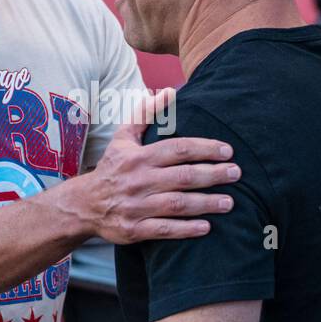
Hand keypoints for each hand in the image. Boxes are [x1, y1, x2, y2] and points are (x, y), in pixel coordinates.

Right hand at [73, 88, 240, 243]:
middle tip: (236, 173)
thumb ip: (145, 114)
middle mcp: (138, 180)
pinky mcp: (133, 229)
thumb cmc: (112, 169)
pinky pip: (163, 230)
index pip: (177, 149)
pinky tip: (206, 227)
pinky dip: (185, 229)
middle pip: (181, 176)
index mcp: (138, 157)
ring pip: (176, 204)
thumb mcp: (123, 138)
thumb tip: (169, 91)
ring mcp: (135, 206)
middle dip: (212, 174)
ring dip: (205, 203)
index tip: (227, 150)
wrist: (83, 204)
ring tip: (230, 202)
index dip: (204, 148)